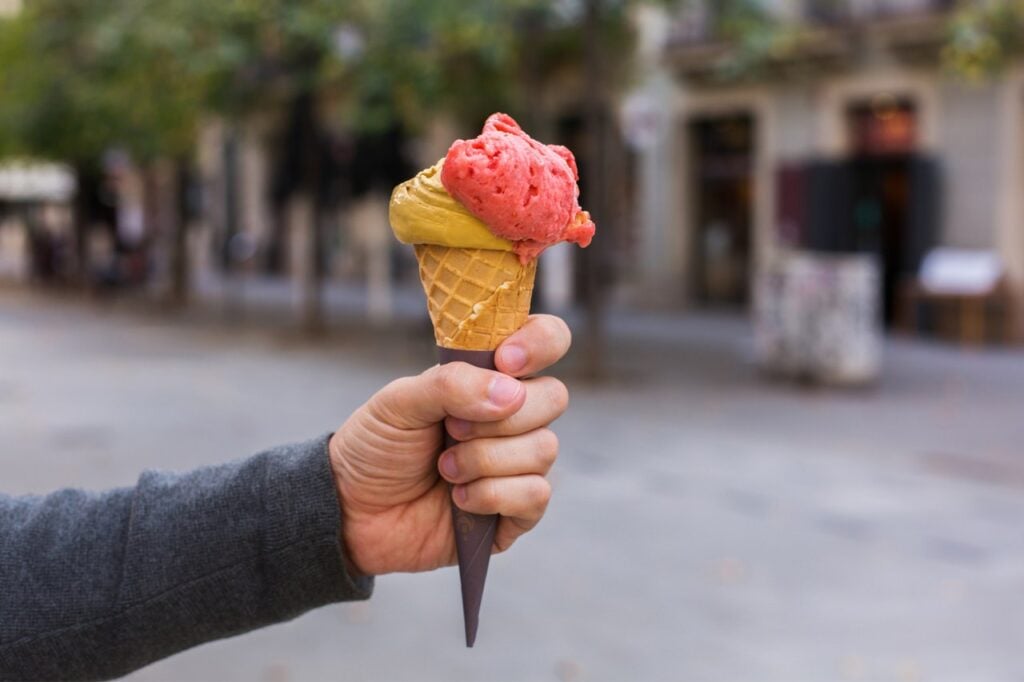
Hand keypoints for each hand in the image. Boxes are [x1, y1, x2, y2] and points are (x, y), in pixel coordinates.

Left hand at [329, 314, 570, 575]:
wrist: (352, 511)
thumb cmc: (377, 446)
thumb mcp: (399, 402)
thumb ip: (450, 385)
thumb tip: (510, 392)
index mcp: (490, 376)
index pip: (547, 339)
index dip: (539, 344)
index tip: (505, 362)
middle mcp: (514, 416)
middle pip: (554, 396)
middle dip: (500, 417)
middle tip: (451, 429)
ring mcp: (519, 463)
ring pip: (544, 448)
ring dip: (485, 459)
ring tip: (444, 469)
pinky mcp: (517, 511)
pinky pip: (535, 494)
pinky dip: (492, 495)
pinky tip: (459, 499)